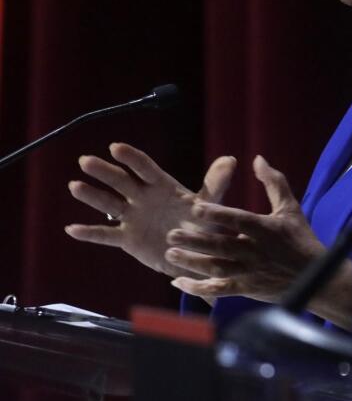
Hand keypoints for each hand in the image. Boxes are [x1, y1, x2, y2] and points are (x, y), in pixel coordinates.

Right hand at [65, 142, 235, 278]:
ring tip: (75, 186)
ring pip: (109, 204)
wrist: (195, 252)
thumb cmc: (201, 222)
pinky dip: (89, 233)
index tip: (115, 147)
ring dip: (92, 195)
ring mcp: (133, 217)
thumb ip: (215, 184)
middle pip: (121, 182)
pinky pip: (106, 235)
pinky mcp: (127, 238)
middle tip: (86, 161)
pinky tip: (72, 229)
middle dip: (104, 171)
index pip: (145, 168)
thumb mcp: (209, 204)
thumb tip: (231, 159)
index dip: (131, 157)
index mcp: (162, 186)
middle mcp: (143, 198)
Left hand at [164, 156, 351, 328]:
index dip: (217, 214)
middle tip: (172, 233)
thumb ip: (274, 182)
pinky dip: (197, 288)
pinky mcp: (246, 290)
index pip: (238, 220)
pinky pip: (218, 291)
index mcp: (265, 230)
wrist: (318, 278)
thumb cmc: (301, 239)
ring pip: (216, 269)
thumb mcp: (290, 208)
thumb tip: (258, 159)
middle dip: (196, 241)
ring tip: (171, 254)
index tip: (195, 207)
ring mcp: (250, 273)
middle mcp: (255, 252)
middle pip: (221, 247)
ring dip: (192, 263)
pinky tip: (177, 282)